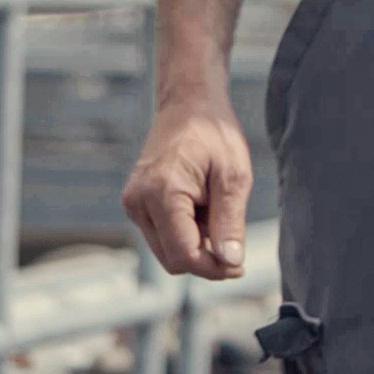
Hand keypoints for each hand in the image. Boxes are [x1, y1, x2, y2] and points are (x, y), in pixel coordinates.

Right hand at [123, 95, 254, 278]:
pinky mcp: (136, 203)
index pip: (184, 255)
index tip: (239, 266)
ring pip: (167, 250)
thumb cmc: (214, 133)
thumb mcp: (234, 176)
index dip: (213, 268)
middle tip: (234, 243)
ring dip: (195, 245)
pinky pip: (162, 235)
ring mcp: (134, 203)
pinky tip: (202, 209)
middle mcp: (139, 202)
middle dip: (205, 259)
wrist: (189, 104)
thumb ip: (230, 222)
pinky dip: (185, 233)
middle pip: (173, 259)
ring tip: (216, 212)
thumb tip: (230, 263)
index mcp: (162, 193)